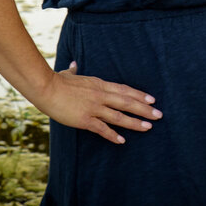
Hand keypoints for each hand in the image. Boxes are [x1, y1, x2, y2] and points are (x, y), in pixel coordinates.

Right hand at [35, 60, 162, 144]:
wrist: (46, 88)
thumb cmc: (56, 81)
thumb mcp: (68, 74)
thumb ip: (74, 71)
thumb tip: (74, 65)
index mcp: (99, 84)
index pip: (124, 90)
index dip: (139, 95)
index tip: (152, 99)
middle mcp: (100, 95)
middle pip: (127, 102)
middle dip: (144, 109)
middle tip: (159, 114)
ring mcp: (94, 108)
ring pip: (119, 116)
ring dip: (135, 122)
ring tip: (148, 127)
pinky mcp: (85, 119)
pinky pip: (102, 129)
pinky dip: (113, 135)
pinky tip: (122, 141)